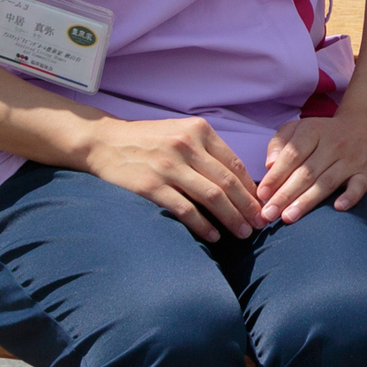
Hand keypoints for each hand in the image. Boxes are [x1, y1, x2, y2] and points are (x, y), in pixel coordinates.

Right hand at [84, 113, 263, 241]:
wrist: (104, 142)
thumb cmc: (147, 140)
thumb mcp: (181, 132)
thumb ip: (207, 151)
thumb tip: (239, 182)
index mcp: (198, 130)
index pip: (234, 163)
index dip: (251, 188)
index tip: (262, 205)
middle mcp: (186, 145)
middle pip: (228, 182)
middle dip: (248, 207)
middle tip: (260, 224)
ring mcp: (168, 165)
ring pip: (212, 196)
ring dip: (231, 218)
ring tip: (243, 233)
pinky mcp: (151, 185)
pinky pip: (185, 209)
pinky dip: (202, 225)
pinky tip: (213, 236)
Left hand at [262, 102, 366, 221]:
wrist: (366, 126)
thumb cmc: (324, 133)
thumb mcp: (300, 128)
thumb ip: (280, 143)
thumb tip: (269, 165)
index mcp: (313, 131)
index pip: (292, 155)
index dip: (276, 175)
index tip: (262, 194)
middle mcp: (333, 145)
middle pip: (306, 172)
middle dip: (285, 195)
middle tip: (269, 214)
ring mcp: (351, 160)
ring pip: (326, 182)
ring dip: (306, 201)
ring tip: (288, 217)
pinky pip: (358, 186)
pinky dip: (349, 197)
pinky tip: (338, 207)